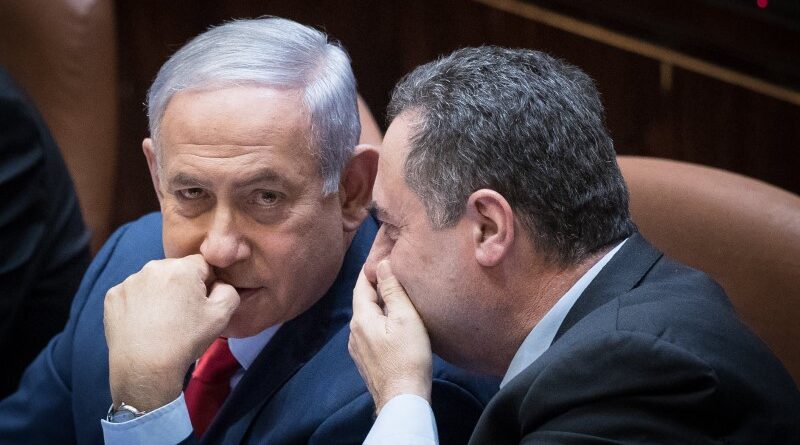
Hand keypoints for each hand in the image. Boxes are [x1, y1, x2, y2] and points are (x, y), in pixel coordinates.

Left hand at [103, 254, 239, 410]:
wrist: (145, 368)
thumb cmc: (186, 340)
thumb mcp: (222, 316)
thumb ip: (228, 290)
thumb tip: (219, 283)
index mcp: (182, 268)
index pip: (202, 264)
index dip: (206, 283)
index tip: (201, 304)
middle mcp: (153, 267)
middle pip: (175, 270)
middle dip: (181, 286)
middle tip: (182, 314)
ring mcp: (129, 281)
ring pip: (152, 281)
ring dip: (159, 293)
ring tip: (161, 321)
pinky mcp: (112, 296)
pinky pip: (132, 293)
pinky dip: (138, 304)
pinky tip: (143, 323)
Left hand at [348, 260, 432, 412]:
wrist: (402, 398)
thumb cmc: (408, 357)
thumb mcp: (405, 317)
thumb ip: (392, 290)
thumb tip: (381, 264)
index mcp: (361, 318)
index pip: (361, 284)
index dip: (371, 268)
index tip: (382, 255)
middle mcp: (354, 332)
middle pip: (363, 300)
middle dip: (376, 285)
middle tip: (393, 273)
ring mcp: (358, 348)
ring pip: (367, 317)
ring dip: (379, 304)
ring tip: (396, 296)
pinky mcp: (366, 360)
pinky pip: (371, 332)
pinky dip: (380, 321)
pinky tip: (394, 323)